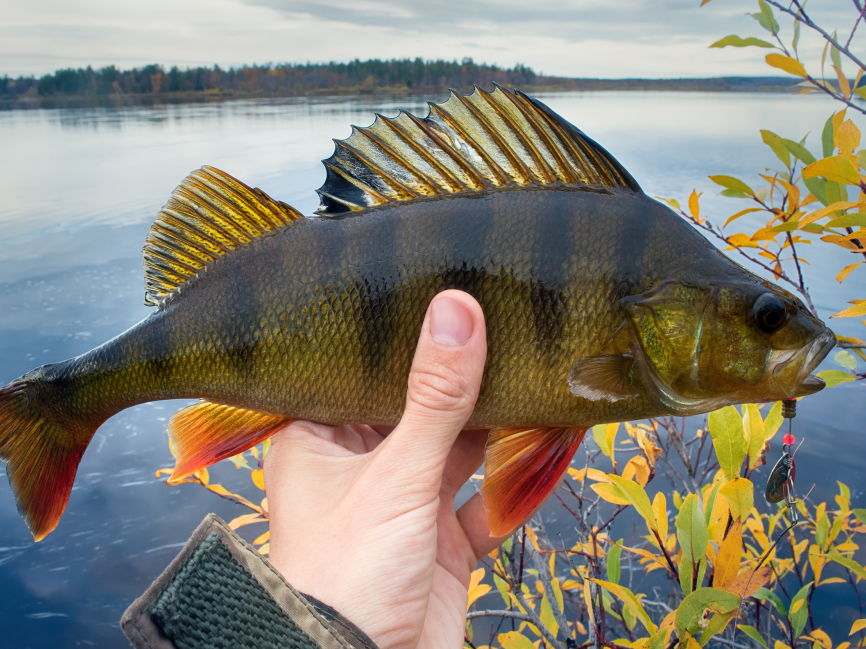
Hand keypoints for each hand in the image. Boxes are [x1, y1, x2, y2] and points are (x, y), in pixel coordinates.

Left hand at [266, 290, 510, 648]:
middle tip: (503, 317)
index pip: (358, 369)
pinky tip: (547, 445)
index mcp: (318, 440)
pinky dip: (514, 482)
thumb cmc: (346, 577)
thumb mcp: (397, 473)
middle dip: (460, 377)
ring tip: (536, 368)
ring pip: (456, 451)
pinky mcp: (439, 544)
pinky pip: (483, 502)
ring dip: (495, 425)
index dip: (397, 334)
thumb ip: (435, 395)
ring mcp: (402, 506)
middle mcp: (358, 467)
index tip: (437, 288)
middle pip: (415, 406)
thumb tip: (458, 311)